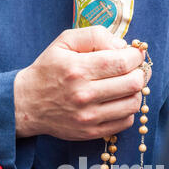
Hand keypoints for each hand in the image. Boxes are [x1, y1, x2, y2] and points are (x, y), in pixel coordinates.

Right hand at [14, 26, 148, 140]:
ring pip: (132, 104)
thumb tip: (123, 46)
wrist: (28, 104)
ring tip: (127, 86)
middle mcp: (84, 94)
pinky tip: (118, 102)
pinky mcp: (91, 132)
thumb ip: (95, 35)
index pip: (122, 62)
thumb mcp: (64, 42)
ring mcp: (88, 117)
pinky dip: (128, 110)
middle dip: (140, 73)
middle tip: (136, 69)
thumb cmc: (48, 70)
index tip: (135, 54)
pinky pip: (125, 122)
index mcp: (77, 69)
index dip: (136, 56)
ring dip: (136, 92)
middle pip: (132, 84)